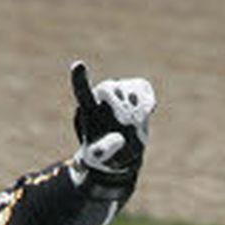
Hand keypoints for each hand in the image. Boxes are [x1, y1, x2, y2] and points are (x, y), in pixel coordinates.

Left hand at [70, 61, 155, 183]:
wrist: (121, 148)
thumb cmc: (104, 155)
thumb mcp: (99, 159)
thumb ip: (106, 151)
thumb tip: (120, 139)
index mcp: (87, 109)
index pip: (82, 91)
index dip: (80, 78)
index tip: (78, 65)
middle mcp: (101, 92)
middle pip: (115, 96)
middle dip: (123, 112)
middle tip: (125, 128)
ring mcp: (119, 88)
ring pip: (132, 97)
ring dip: (136, 117)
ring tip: (132, 129)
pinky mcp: (136, 88)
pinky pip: (144, 91)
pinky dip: (147, 104)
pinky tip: (144, 113)